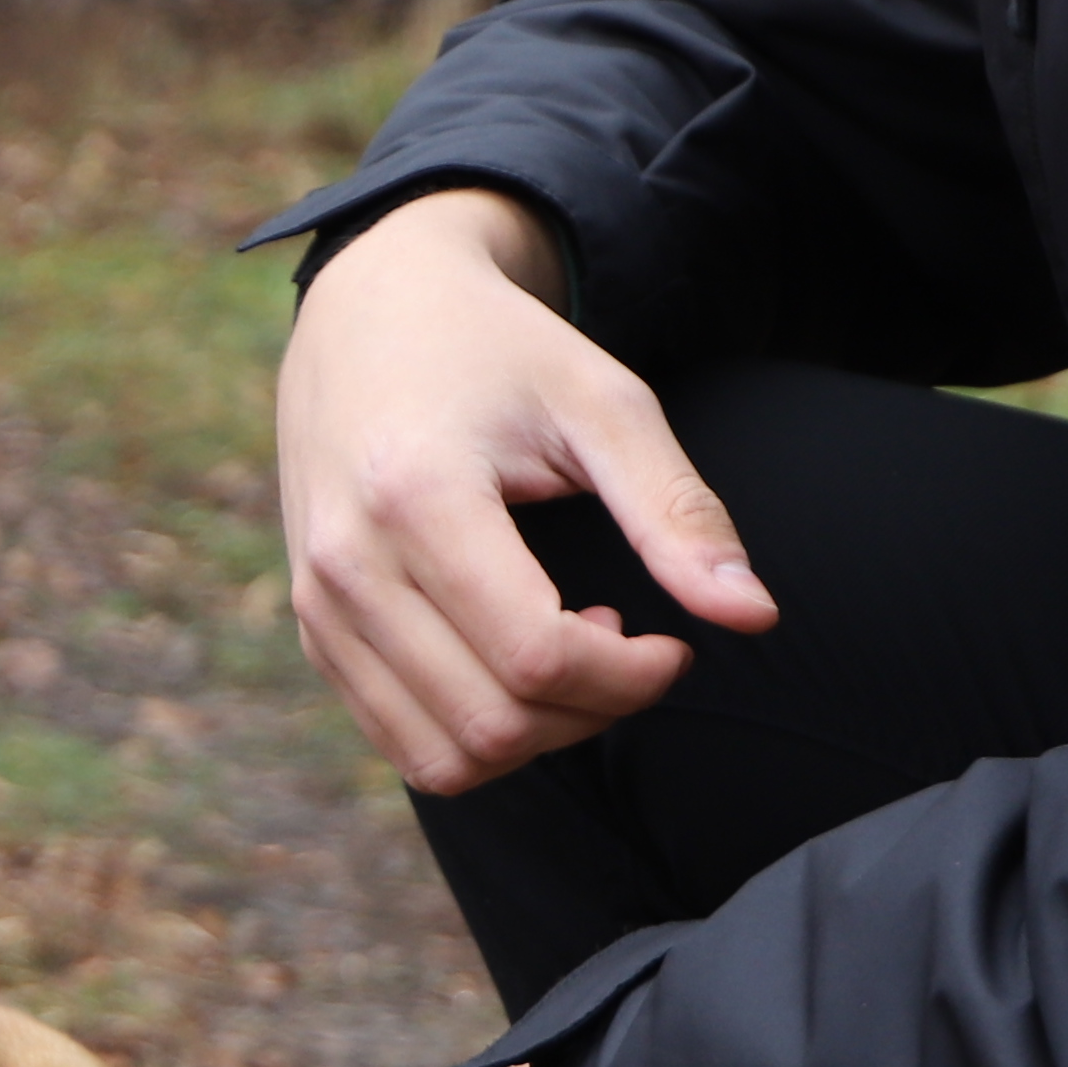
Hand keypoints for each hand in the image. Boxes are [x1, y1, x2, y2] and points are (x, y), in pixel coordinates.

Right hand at [277, 186, 772, 793]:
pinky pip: (405, 743)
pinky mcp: (314, 629)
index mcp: (417, 495)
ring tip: (572, 655)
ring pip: (446, 757)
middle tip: (631, 645)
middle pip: (493, 723)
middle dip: (593, 711)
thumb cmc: (501, 351)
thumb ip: (678, 511)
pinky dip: (481, 735)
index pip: (535, 659)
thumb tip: (753, 616)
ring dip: (538, 737)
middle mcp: (347, 562)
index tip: (674, 644)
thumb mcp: (603, 404)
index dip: (631, 677)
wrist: (371, 309)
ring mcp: (319, 604)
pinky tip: (514, 662)